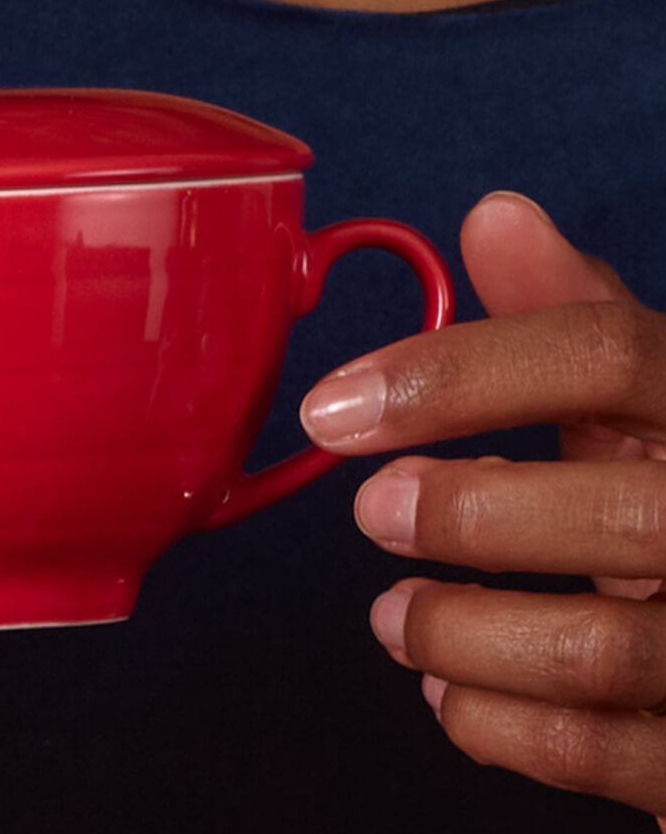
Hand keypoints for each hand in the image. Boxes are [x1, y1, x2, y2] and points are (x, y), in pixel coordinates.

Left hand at [300, 191, 665, 824]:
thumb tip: (495, 214)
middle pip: (618, 510)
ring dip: (457, 631)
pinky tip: (448, 688)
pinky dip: (496, 723)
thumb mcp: (645, 400)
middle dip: (465, 514)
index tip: (331, 407)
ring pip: (600, 649)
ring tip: (393, 615)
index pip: (606, 354)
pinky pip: (605, 752)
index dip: (455, 373)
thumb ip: (570, 316)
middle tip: (371, 513)